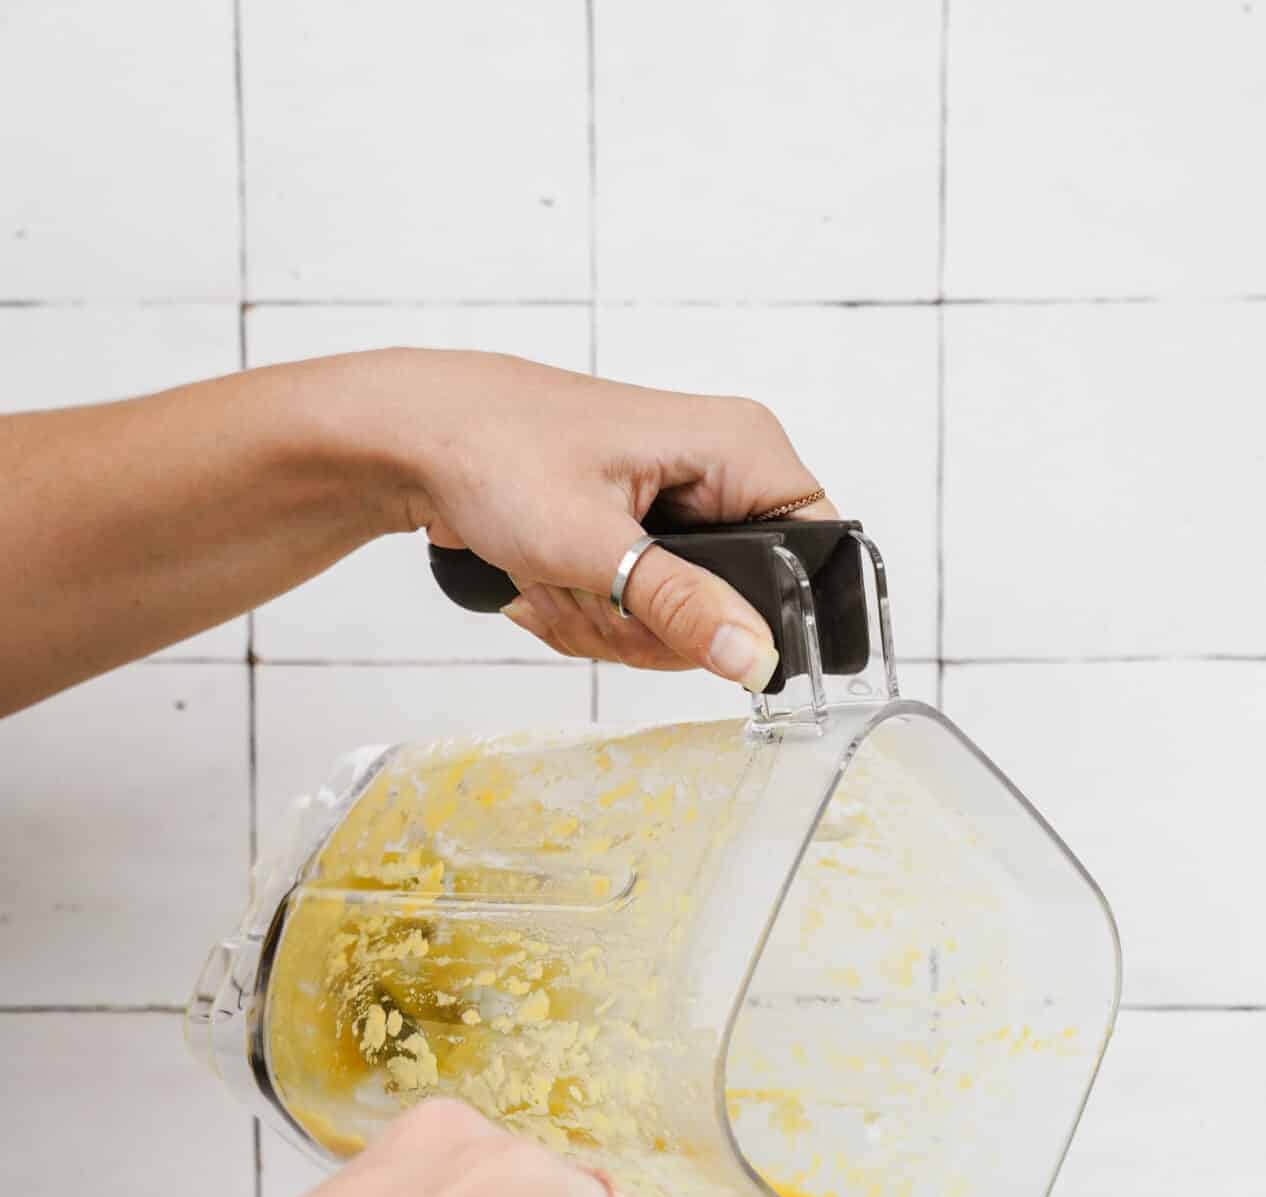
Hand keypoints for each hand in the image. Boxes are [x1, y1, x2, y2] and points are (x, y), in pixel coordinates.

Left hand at [370, 350, 838, 686]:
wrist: (415, 440)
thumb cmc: (493, 451)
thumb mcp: (591, 541)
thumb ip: (679, 605)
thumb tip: (755, 658)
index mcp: (740, 448)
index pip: (820, 552)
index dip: (772, 614)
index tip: (698, 632)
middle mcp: (723, 476)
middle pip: (745, 608)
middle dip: (659, 626)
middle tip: (593, 596)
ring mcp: (684, 511)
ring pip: (690, 623)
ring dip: (614, 624)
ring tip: (559, 580)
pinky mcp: (646, 540)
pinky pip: (648, 616)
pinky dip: (593, 616)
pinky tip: (551, 582)